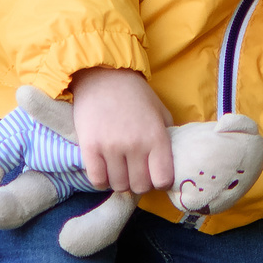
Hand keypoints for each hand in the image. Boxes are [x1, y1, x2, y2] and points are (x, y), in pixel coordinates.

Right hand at [67, 66, 173, 193]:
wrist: (103, 76)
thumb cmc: (135, 94)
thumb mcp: (159, 111)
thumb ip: (168, 136)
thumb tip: (172, 161)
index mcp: (156, 137)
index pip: (163, 180)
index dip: (159, 181)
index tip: (154, 175)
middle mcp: (135, 145)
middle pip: (139, 186)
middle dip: (139, 183)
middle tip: (135, 172)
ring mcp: (111, 148)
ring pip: (118, 186)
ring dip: (120, 181)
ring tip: (120, 168)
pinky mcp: (90, 148)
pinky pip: (97, 181)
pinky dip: (102, 180)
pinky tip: (105, 170)